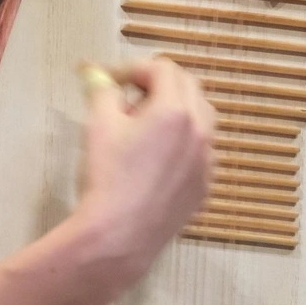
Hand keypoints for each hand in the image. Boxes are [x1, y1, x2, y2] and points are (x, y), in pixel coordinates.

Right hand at [73, 55, 214, 291]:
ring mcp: (207, 161)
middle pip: (189, 87)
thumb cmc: (107, 177)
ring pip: (201, 118)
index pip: (163, 68)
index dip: (134, 69)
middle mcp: (200, 131)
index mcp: (175, 110)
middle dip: (159, 84)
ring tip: (146, 126)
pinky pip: (201, 151)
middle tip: (130, 97)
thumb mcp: (99, 125)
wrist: (120, 235)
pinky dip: (184, 142)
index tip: (112, 81)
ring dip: (178, 110)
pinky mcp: (205, 186)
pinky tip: (158, 158)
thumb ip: (103, 92)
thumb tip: (98, 75)